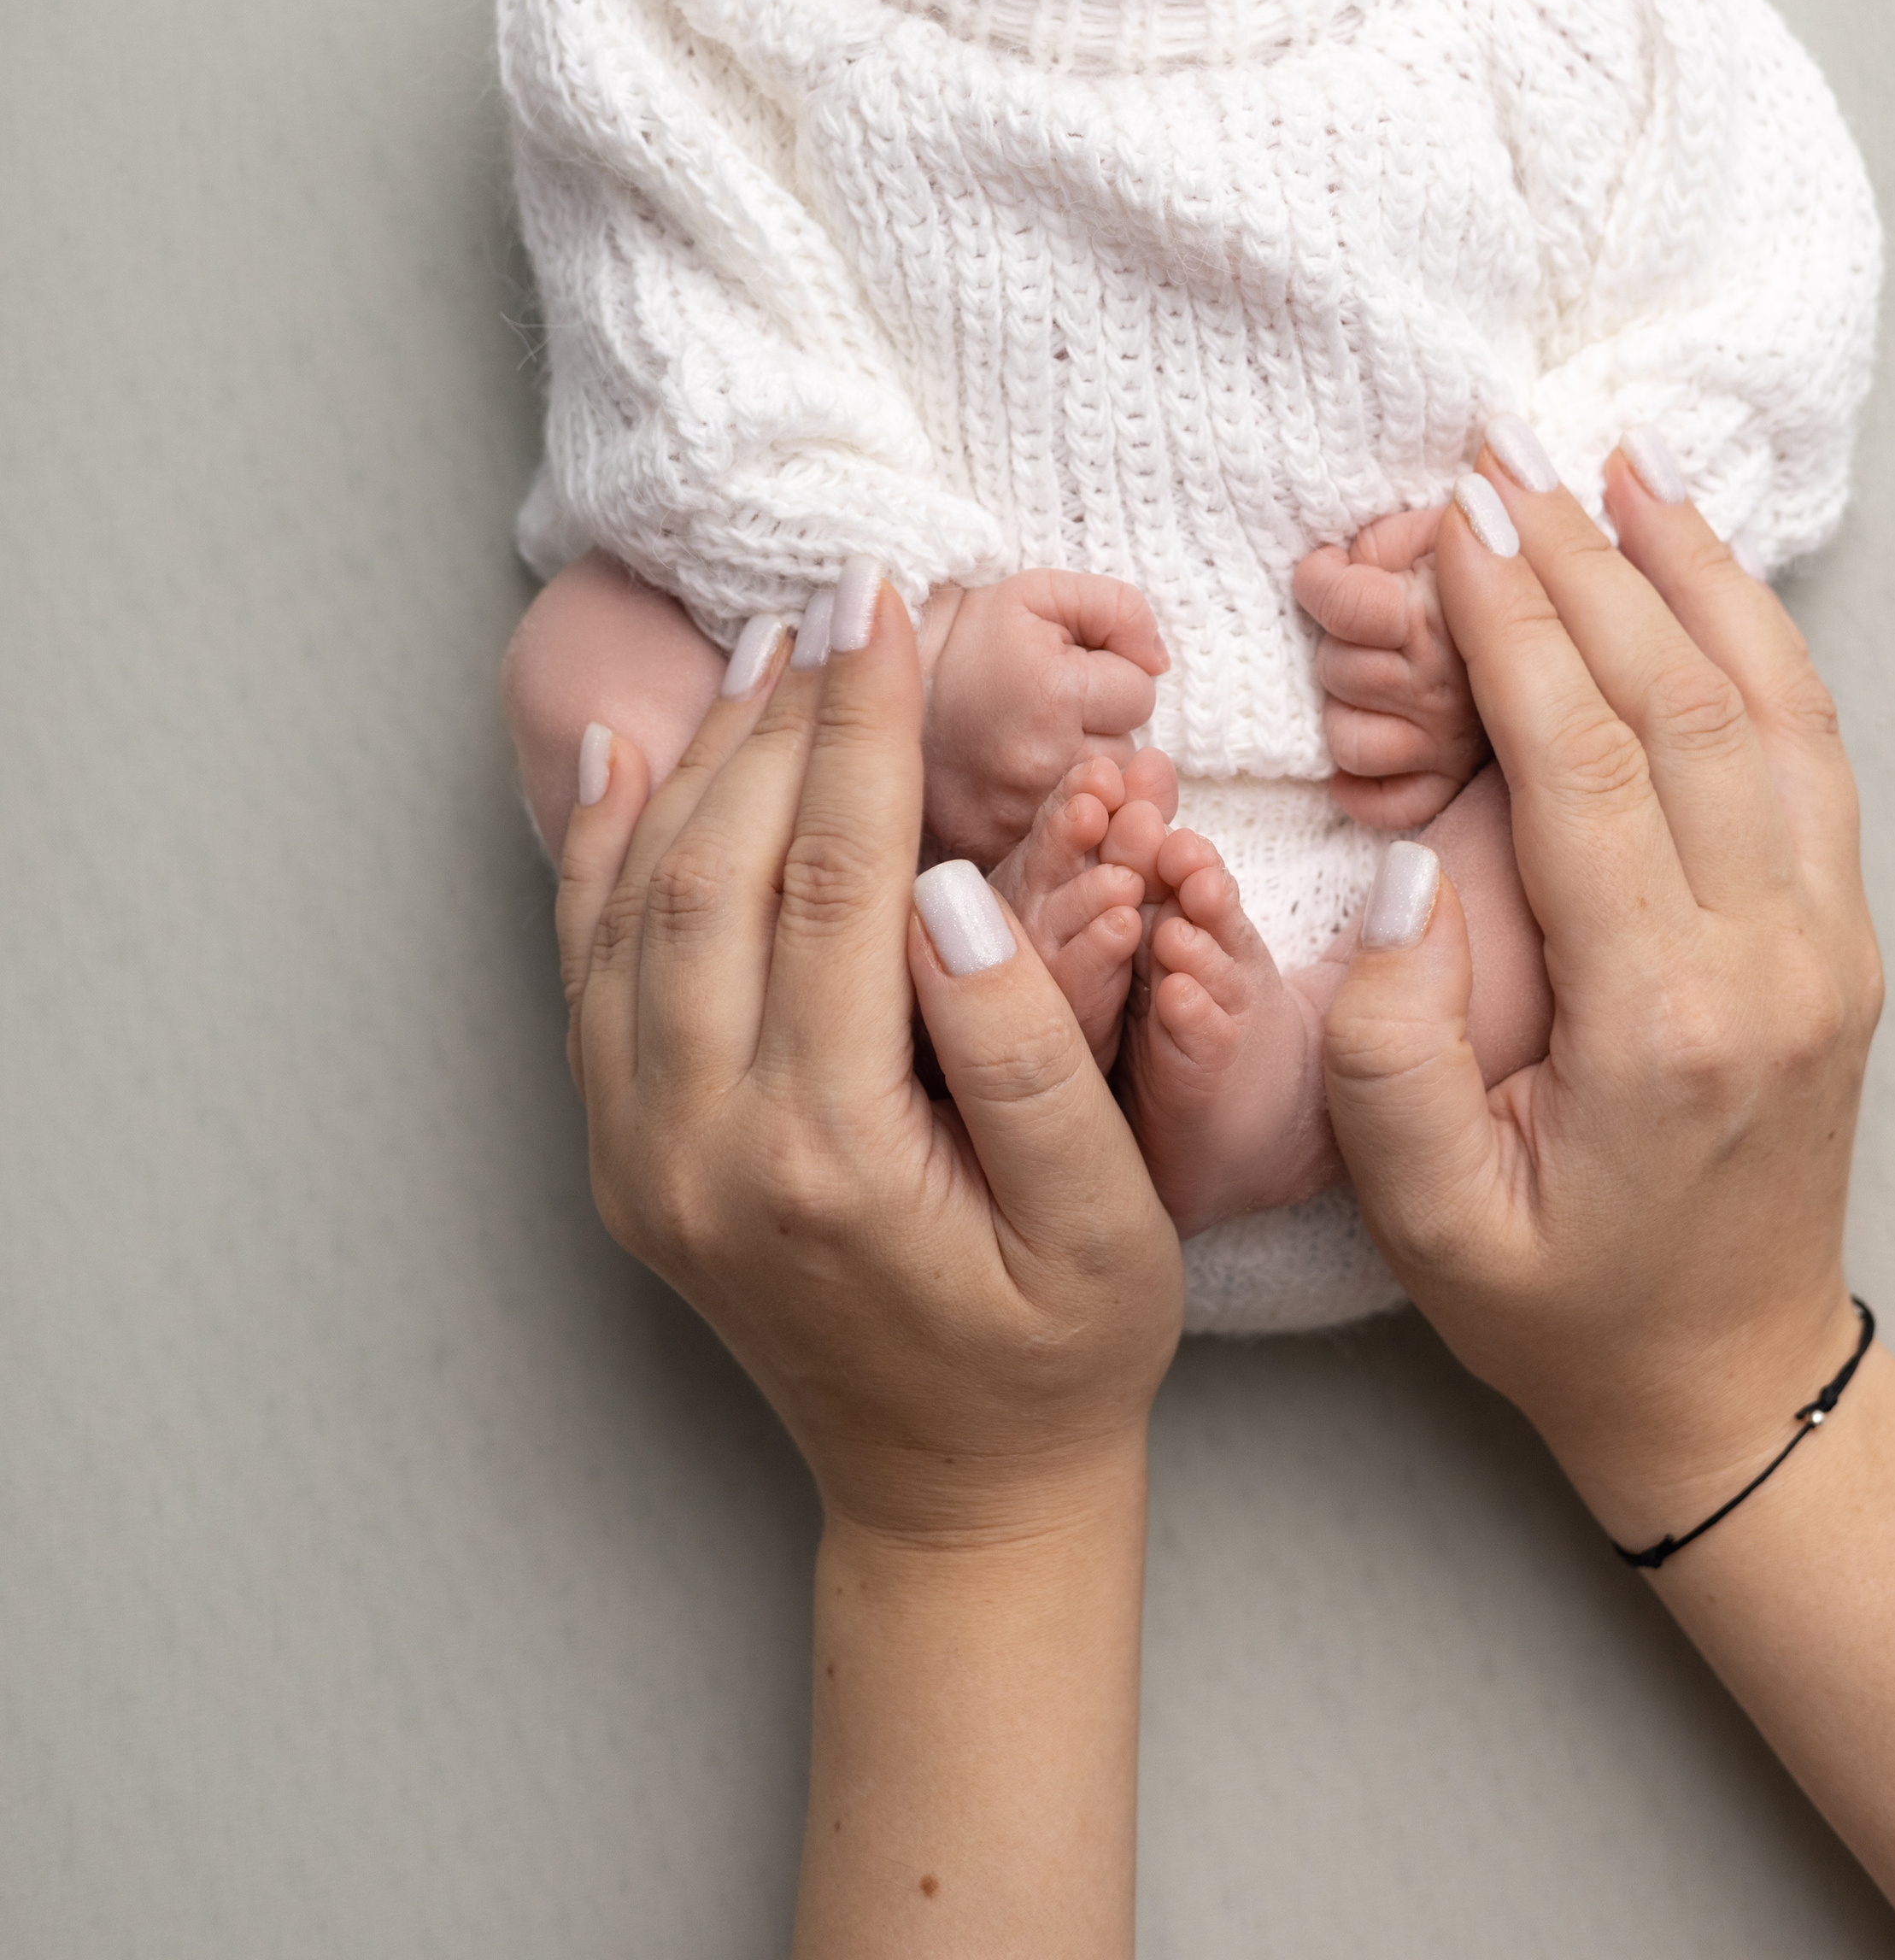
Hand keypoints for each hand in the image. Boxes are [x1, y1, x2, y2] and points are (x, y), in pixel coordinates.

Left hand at [558, 578, 1182, 1538]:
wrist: (954, 1497)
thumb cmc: (1058, 1353)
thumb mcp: (1106, 1219)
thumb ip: (1032, 1050)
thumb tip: (953, 886)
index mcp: (828, 1150)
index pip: (833, 879)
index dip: (865, 726)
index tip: (891, 604)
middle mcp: (701, 1146)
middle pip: (719, 868)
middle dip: (786, 712)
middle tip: (843, 593)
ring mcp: (644, 1154)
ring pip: (641, 905)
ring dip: (700, 759)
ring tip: (768, 643)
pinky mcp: (627, 1158)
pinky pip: (591, 977)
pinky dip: (604, 853)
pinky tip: (634, 756)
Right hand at [921, 570, 1167, 865]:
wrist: (878, 681)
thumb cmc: (967, 634)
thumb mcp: (1039, 592)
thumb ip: (1119, 610)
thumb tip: (1159, 661)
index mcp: (1051, 694)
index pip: (1140, 695)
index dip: (1111, 677)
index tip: (1066, 673)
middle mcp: (1036, 764)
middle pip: (1127, 756)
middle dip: (1101, 731)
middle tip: (1045, 712)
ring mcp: (1013, 816)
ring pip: (1101, 801)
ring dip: (1082, 776)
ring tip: (1029, 744)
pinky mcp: (994, 848)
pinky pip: (1063, 840)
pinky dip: (1052, 816)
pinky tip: (1021, 784)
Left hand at [1293, 506, 1489, 827]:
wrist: (1565, 623)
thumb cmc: (1485, 566)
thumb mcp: (1437, 529)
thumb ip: (1385, 543)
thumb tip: (1336, 563)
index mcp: (1447, 614)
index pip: (1348, 607)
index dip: (1324, 584)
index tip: (1329, 572)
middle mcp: (1445, 687)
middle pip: (1342, 672)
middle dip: (1341, 645)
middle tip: (1373, 630)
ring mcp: (1448, 744)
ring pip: (1351, 741)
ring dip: (1350, 712)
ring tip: (1377, 686)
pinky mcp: (1448, 786)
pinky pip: (1386, 804)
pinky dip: (1364, 787)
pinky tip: (1374, 748)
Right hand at [1322, 449, 1879, 1547]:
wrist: (1724, 1379)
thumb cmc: (1561, 1306)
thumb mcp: (1429, 1222)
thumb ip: (1392, 1049)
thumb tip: (1403, 860)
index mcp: (1663, 1020)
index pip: (1591, 769)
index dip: (1520, 627)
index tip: (1458, 521)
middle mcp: (1771, 957)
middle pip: (1687, 705)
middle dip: (1586, 562)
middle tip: (1499, 461)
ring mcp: (1829, 938)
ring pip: (1774, 703)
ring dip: (1687, 570)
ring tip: (1607, 464)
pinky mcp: (1842, 930)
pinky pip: (1811, 745)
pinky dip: (1755, 632)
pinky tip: (1696, 561)